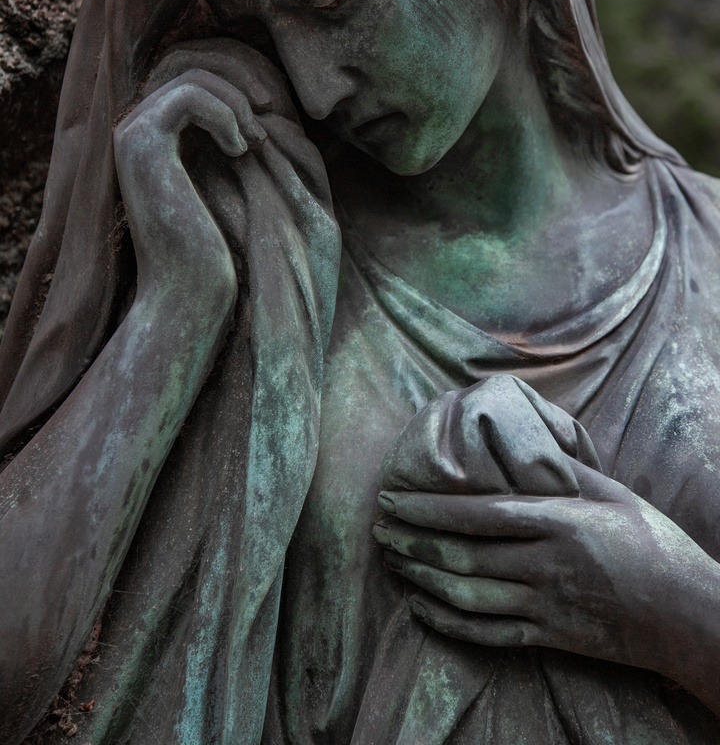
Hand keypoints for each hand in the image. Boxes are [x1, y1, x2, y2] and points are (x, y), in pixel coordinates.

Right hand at [114, 66, 267, 298]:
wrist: (191, 292)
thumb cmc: (216, 245)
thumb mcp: (230, 177)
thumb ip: (230, 135)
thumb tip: (263, 96)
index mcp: (155, 133)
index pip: (196, 71)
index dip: (240, 81)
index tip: (271, 118)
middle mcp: (136, 127)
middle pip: (193, 62)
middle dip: (242, 81)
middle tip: (273, 118)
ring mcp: (133, 132)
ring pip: (192, 73)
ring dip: (237, 100)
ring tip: (255, 141)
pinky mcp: (142, 142)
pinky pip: (188, 94)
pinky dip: (225, 113)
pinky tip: (241, 150)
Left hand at [374, 474, 719, 708]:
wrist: (689, 615)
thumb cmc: (654, 544)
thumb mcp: (614, 494)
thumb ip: (566, 471)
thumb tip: (526, 444)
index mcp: (560, 522)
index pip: (478, 513)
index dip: (429, 508)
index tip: (394, 499)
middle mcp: (546, 565)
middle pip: (463, 554)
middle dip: (413, 541)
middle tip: (378, 529)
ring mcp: (546, 606)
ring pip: (468, 595)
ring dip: (422, 578)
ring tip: (393, 562)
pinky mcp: (550, 638)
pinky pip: (487, 634)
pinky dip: (448, 622)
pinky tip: (423, 607)